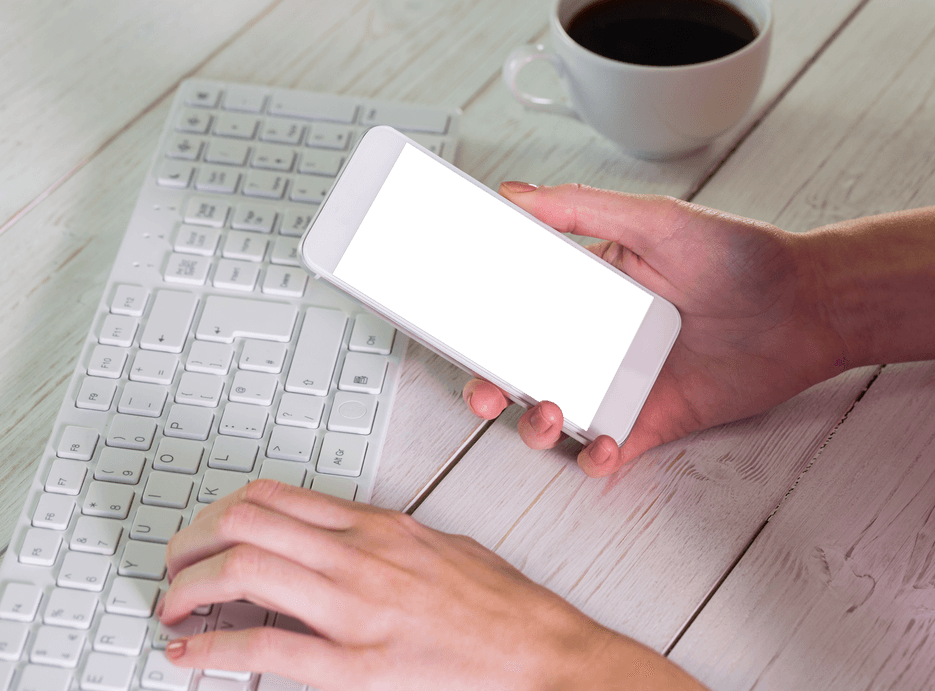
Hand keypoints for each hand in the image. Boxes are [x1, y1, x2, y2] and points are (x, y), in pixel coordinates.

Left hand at [160, 480, 702, 689]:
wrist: (536, 647)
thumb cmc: (496, 600)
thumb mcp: (436, 543)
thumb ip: (379, 539)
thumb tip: (331, 541)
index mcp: (378, 524)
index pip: (276, 496)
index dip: (220, 511)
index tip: (203, 533)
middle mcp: (360, 553)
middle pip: (246, 521)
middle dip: (190, 542)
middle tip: (174, 567)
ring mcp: (355, 606)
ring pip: (246, 568)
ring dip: (190, 587)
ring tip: (174, 606)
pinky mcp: (356, 663)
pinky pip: (265, 647)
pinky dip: (214, 648)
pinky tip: (190, 654)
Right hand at [465, 182, 845, 476]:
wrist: (808, 306)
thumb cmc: (739, 257)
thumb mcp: (655, 220)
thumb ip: (581, 209)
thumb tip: (513, 195)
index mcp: (586, 290)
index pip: (516, 305)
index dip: (477, 316)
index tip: (446, 319)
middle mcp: (596, 339)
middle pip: (521, 367)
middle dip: (490, 382)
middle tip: (483, 385)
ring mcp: (620, 382)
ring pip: (553, 413)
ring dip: (535, 422)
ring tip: (547, 408)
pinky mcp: (651, 420)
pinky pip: (606, 449)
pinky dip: (595, 456)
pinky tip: (603, 443)